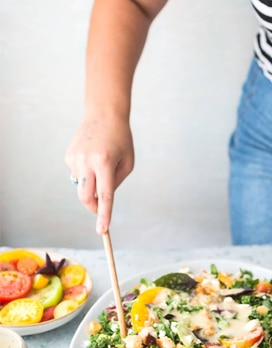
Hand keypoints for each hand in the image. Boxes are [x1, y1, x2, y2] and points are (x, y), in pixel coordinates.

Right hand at [64, 113, 134, 233]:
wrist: (103, 116)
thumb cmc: (121, 141)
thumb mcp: (127, 163)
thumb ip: (115, 183)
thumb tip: (100, 199)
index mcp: (104, 163)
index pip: (104, 195)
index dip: (104, 215)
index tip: (102, 231)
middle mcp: (87, 162)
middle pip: (85, 196)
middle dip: (93, 207)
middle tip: (100, 210)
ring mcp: (74, 159)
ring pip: (82, 185)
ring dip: (92, 183)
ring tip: (101, 164)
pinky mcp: (68, 157)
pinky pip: (78, 174)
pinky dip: (86, 173)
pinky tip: (91, 157)